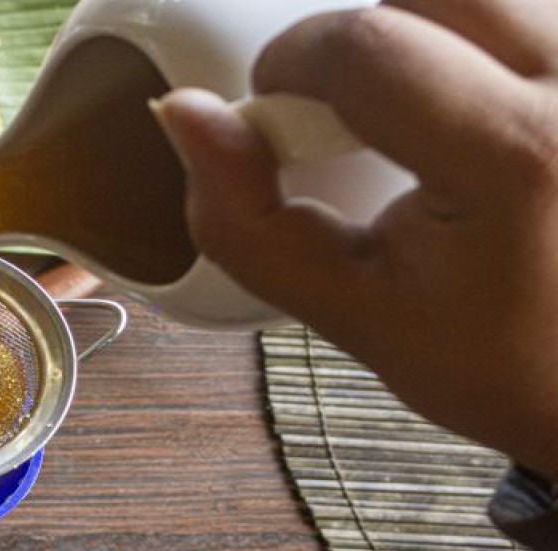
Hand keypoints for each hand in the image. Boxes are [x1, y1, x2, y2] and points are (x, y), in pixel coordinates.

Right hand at [153, 0, 557, 478]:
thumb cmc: (500, 360)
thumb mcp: (350, 311)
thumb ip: (246, 222)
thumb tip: (183, 115)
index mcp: (518, 157)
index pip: (370, 45)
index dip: (295, 58)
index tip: (276, 102)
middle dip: (368, 29)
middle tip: (354, 104)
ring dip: (429, 30)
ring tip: (421, 113)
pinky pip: (530, 16)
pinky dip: (479, 43)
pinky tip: (469, 105)